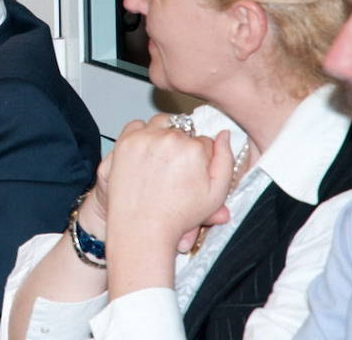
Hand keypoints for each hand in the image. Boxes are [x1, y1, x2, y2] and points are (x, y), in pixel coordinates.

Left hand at [105, 116, 233, 252]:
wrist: (141, 227)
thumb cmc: (178, 215)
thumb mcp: (216, 194)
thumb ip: (225, 160)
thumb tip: (225, 134)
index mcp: (193, 149)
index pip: (204, 140)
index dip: (201, 156)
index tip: (192, 170)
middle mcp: (169, 139)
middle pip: (182, 130)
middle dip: (182, 145)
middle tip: (176, 166)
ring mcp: (145, 138)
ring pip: (161, 123)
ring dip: (164, 133)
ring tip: (163, 157)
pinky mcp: (125, 142)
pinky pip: (137, 126)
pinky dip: (142, 134)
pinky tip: (146, 151)